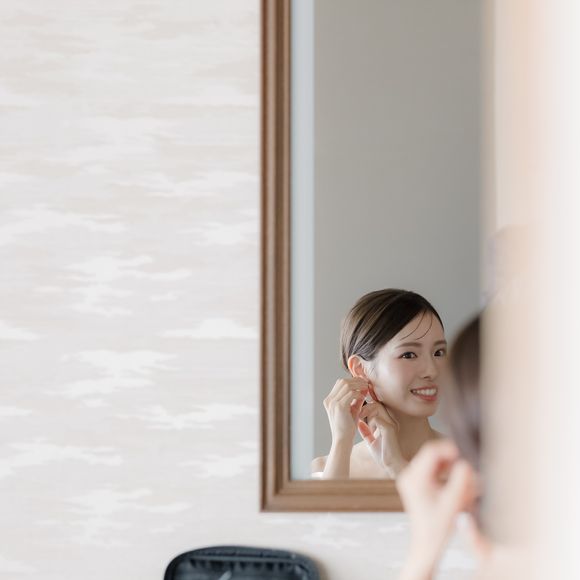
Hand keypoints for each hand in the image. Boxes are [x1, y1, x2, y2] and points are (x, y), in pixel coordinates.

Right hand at [323, 377, 368, 444]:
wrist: (342, 440)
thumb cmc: (347, 427)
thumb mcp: (352, 410)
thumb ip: (357, 398)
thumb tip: (364, 387)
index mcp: (329, 400)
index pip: (340, 383)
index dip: (352, 380)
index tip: (362, 382)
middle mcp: (329, 400)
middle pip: (342, 381)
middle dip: (356, 380)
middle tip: (366, 383)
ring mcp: (333, 403)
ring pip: (347, 385)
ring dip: (358, 385)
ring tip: (366, 388)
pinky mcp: (339, 407)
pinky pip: (350, 393)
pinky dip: (358, 393)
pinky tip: (363, 398)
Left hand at [357, 401, 405, 476]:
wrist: (391, 466)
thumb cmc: (383, 455)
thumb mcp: (371, 441)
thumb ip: (366, 432)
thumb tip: (359, 423)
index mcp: (386, 423)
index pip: (376, 407)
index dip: (366, 407)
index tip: (357, 413)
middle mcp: (390, 421)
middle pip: (377, 404)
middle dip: (365, 407)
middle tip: (358, 415)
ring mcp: (391, 424)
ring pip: (377, 407)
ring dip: (367, 412)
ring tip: (361, 419)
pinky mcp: (390, 429)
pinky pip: (378, 418)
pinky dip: (370, 422)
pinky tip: (367, 428)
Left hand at [396, 439, 479, 577]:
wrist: (426, 545)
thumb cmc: (436, 529)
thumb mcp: (453, 502)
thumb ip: (461, 480)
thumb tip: (466, 463)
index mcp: (414, 478)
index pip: (431, 451)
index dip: (448, 449)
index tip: (463, 453)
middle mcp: (409, 476)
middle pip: (430, 455)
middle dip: (450, 457)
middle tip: (465, 462)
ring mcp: (410, 480)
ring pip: (431, 462)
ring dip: (447, 464)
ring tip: (463, 471)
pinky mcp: (415, 485)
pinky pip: (430, 470)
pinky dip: (443, 471)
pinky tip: (455, 478)